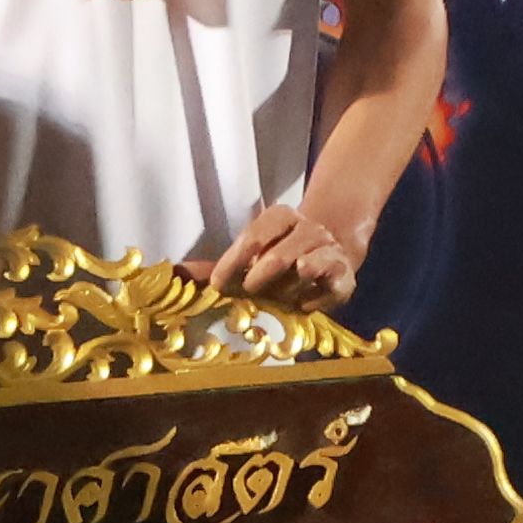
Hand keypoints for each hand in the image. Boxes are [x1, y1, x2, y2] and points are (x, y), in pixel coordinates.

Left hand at [199, 199, 368, 306]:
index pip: (254, 235)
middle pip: (278, 255)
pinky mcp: (346, 275)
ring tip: (279, 297)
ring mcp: (329, 249)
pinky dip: (309, 301)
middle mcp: (308, 228)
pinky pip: (327, 288)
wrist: (329, 259)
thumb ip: (217, 266)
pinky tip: (301, 305)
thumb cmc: (278, 261)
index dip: (233, 262)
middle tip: (250, 292)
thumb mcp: (248, 258)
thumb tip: (176, 273)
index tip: (218, 285)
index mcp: (281, 217)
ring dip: (286, 290)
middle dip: (258, 279)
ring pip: (304, 270)